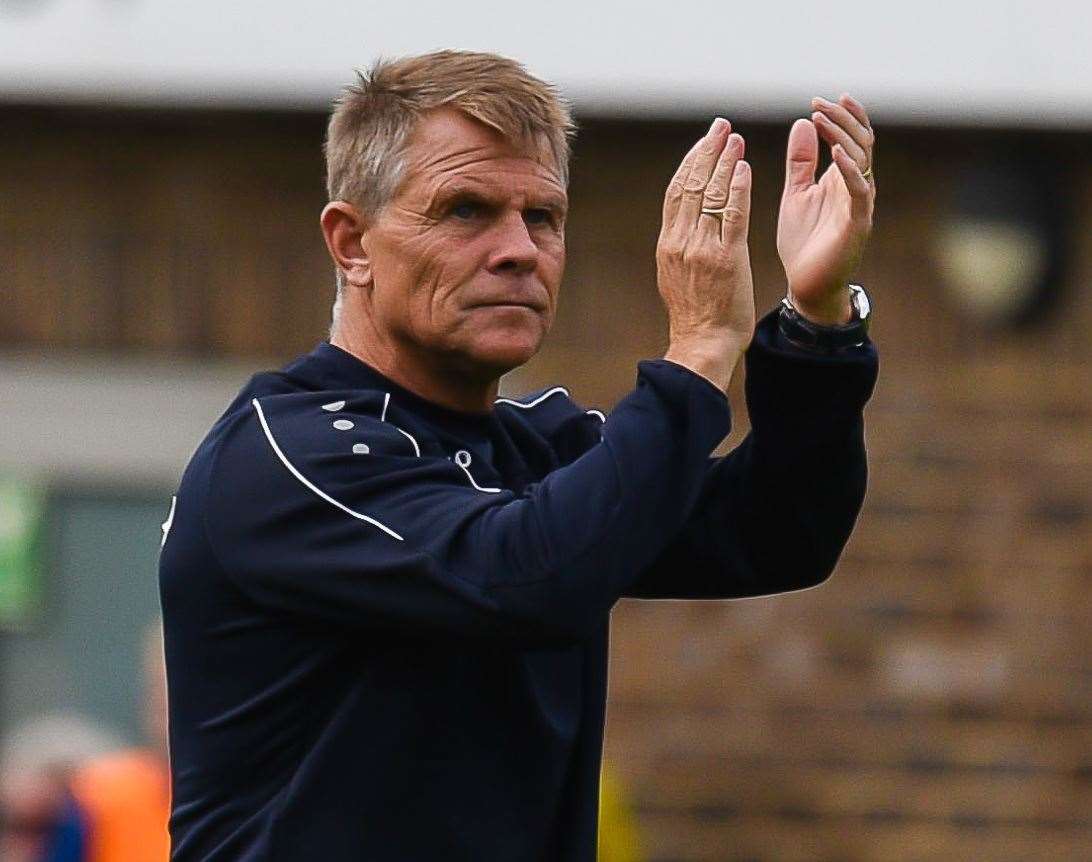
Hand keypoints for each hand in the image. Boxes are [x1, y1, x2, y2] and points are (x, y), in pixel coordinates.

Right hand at [657, 118, 754, 391]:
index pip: (677, 192)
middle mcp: (681, 242)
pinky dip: (738, 188)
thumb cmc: (696, 316)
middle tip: (720, 127)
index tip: (704, 143)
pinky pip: (733, 215)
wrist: (703, 344)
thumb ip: (681, 248)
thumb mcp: (676, 276)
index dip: (691, 163)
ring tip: (735, 139)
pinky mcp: (726, 258)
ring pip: (711, 194)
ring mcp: (702, 249)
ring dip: (724, 162)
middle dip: (706, 152)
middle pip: (692, 185)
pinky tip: (745, 168)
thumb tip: (684, 226)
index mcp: (668, 244)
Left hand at [777, 94, 875, 324]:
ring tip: (822, 117)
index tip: (818, 100)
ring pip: (861, 160)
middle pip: (860, 142)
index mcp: (842, 178)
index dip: (841, 116)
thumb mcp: (796, 193)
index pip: (852, 138)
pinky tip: (835, 153)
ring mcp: (859, 204)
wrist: (806, 284)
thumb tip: (803, 121)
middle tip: (819, 103)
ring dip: (843, 135)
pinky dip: (849, 170)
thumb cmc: (804, 241)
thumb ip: (800, 161)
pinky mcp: (856, 224)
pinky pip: (859, 191)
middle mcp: (856, 187)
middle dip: (841, 119)